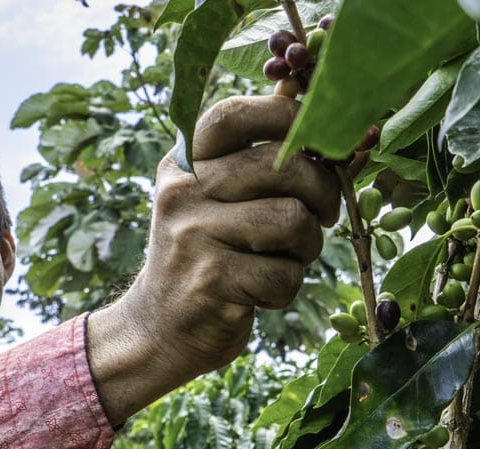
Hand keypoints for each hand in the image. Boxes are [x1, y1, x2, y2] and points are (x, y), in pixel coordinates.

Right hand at [87, 94, 340, 423]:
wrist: (158, 329)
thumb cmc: (207, 254)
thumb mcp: (217, 195)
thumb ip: (256, 147)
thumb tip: (303, 88)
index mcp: (185, 161)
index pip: (237, 114)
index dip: (289, 119)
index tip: (315, 147)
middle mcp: (183, 190)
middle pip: (284, 164)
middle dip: (321, 194)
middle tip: (317, 217)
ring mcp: (193, 234)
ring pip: (293, 220)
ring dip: (308, 247)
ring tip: (289, 258)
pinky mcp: (211, 281)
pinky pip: (284, 273)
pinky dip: (288, 288)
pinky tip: (264, 292)